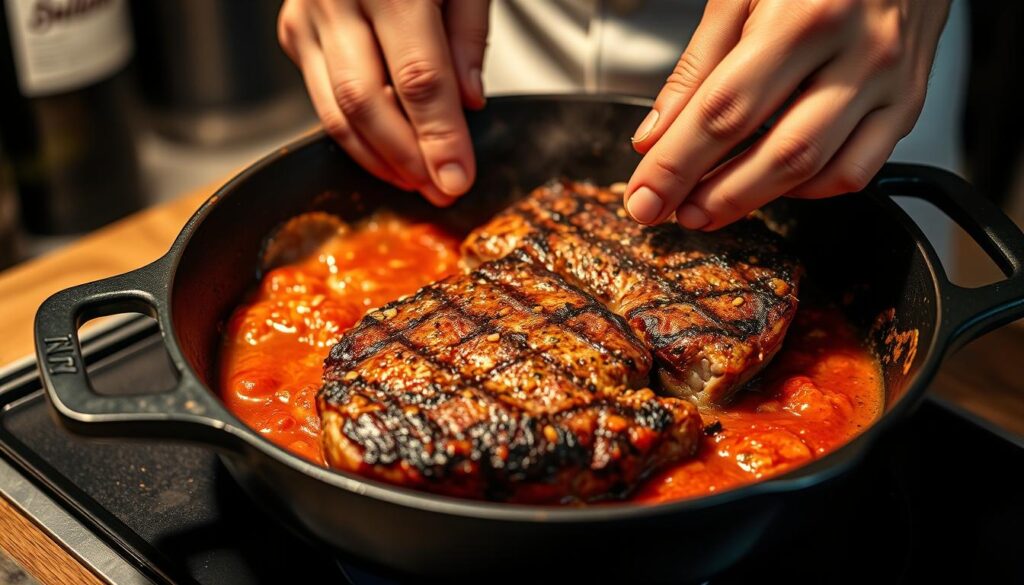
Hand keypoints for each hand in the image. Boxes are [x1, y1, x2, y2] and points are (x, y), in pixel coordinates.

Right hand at [278, 0, 489, 205]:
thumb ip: (467, 34)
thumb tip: (468, 103)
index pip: (419, 78)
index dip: (440, 136)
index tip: (459, 179)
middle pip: (368, 102)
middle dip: (408, 158)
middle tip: (440, 190)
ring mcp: (306, 15)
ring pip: (336, 111)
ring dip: (379, 158)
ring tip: (416, 182)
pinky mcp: (294, 31)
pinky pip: (322, 99)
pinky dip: (356, 135)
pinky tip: (388, 154)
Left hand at [626, 0, 950, 229]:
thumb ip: (698, 65)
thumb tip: (656, 138)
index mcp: (806, 15)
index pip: (724, 113)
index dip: (677, 165)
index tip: (644, 198)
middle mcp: (858, 51)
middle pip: (777, 152)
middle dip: (714, 195)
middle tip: (671, 212)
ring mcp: (890, 81)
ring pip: (818, 169)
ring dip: (754, 200)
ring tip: (706, 207)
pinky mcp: (909, 101)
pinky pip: (858, 170)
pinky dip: (808, 190)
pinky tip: (771, 183)